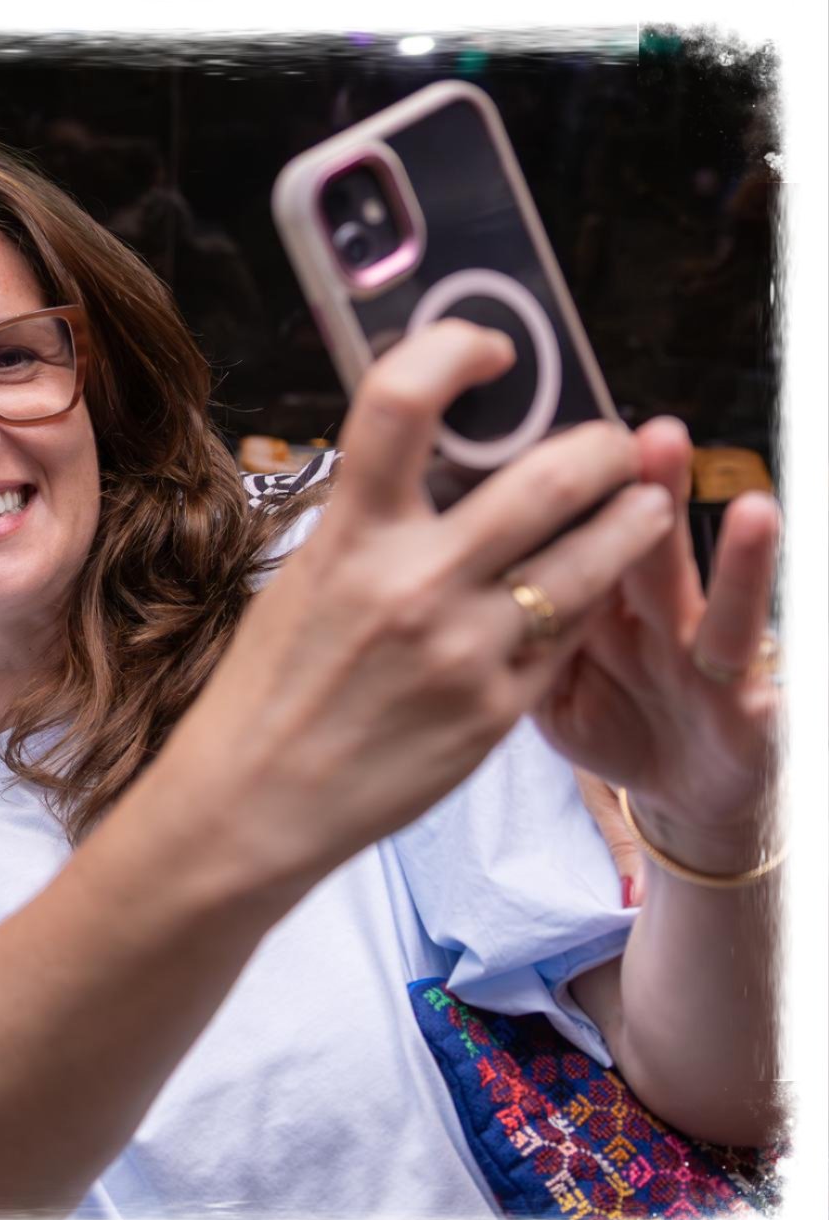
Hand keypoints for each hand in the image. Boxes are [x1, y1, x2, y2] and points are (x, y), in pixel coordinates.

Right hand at [161, 322, 676, 883]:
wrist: (256, 802)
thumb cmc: (270, 687)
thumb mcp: (306, 579)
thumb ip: (376, 519)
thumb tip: (446, 455)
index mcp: (350, 538)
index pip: (404, 399)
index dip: (458, 346)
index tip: (494, 350)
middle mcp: (414, 585)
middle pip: (551, 475)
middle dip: (599, 445)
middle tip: (607, 444)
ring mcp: (466, 651)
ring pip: (595, 556)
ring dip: (632, 515)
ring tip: (638, 504)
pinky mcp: (499, 711)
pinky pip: (573, 635)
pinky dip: (591, 601)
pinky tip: (586, 591)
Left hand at [536, 417, 779, 872]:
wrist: (676, 783)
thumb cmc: (605, 712)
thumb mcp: (546, 671)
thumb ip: (520, 617)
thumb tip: (450, 559)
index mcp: (602, 599)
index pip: (592, 533)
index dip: (583, 491)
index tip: (560, 438)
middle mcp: (660, 618)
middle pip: (653, 549)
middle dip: (656, 489)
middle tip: (654, 437)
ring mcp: (705, 665)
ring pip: (723, 608)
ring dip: (741, 559)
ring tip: (753, 510)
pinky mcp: (746, 717)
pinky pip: (756, 698)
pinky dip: (768, 690)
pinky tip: (770, 682)